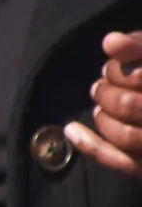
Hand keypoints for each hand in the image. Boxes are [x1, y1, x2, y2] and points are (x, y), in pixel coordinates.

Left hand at [72, 30, 141, 178]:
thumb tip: (110, 42)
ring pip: (128, 136)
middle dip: (106, 93)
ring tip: (99, 105)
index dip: (118, 71)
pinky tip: (72, 130)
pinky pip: (123, 163)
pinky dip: (92, 147)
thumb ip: (139, 46)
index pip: (140, 78)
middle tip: (100, 85)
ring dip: (102, 117)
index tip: (110, 68)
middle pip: (130, 105)